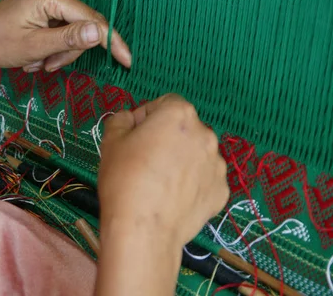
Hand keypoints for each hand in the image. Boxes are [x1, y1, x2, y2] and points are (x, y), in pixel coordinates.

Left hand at [0, 0, 131, 71]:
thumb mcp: (34, 47)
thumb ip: (68, 39)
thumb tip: (99, 33)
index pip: (91, 19)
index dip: (111, 41)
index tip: (127, 61)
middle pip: (83, 26)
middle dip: (68, 51)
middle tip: (47, 66)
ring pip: (73, 31)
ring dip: (59, 52)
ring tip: (37, 63)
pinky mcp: (45, 3)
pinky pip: (62, 28)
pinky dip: (53, 46)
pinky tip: (36, 55)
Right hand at [98, 94, 228, 246]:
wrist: (144, 229)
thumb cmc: (125, 179)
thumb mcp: (111, 140)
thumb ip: (121, 119)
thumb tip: (128, 118)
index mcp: (179, 114)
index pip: (164, 104)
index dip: (147, 117)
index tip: (133, 136)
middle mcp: (205, 134)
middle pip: (183, 129)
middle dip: (166, 139)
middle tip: (144, 160)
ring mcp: (217, 165)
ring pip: (195, 155)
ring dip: (181, 161)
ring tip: (159, 182)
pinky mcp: (221, 192)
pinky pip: (204, 180)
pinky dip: (191, 185)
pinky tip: (172, 198)